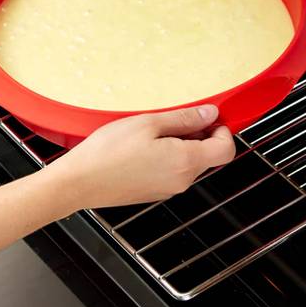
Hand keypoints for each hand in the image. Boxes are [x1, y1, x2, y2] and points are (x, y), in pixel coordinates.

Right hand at [47, 105, 236, 209]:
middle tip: (172, 118)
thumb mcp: (148, 123)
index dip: (223, 130)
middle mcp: (181, 181)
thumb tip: (210, 114)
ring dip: (180, 145)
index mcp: (185, 162)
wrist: (78, 183)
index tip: (209, 117)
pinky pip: (171, 171)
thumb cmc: (108, 153)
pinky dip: (165, 156)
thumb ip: (184, 118)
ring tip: (151, 132)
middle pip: (207, 155)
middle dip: (198, 134)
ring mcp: (167, 189)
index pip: (226, 150)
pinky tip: (141, 147)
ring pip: (188, 163)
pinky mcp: (153, 192)